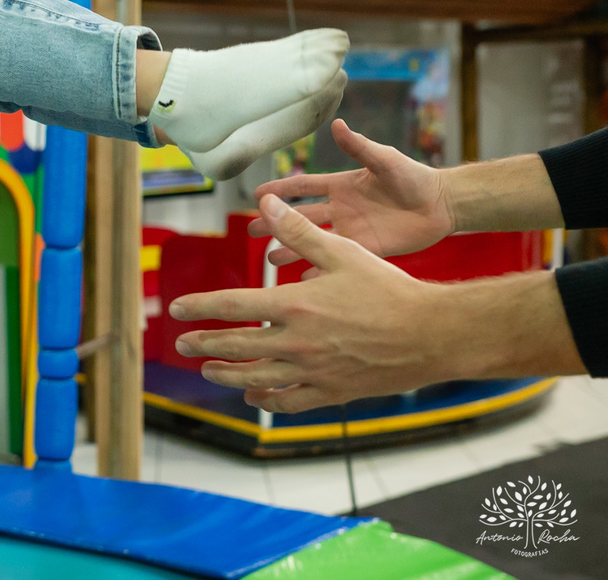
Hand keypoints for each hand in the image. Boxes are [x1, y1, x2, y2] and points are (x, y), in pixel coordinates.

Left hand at [173, 194, 454, 412]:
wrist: (431, 334)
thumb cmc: (388, 288)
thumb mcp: (342, 252)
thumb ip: (299, 231)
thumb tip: (265, 203)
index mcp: (294, 305)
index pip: (232, 305)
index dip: (200, 307)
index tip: (176, 310)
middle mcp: (297, 341)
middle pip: (236, 345)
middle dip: (204, 344)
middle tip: (182, 344)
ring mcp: (313, 371)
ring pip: (256, 378)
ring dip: (227, 374)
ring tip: (209, 370)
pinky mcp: (332, 392)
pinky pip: (289, 402)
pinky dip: (267, 402)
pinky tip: (254, 397)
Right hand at [249, 119, 453, 265]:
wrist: (441, 204)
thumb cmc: (414, 177)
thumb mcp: (385, 159)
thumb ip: (360, 146)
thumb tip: (337, 125)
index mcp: (342, 186)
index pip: (303, 187)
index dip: (280, 190)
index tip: (257, 195)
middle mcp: (341, 209)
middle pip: (300, 217)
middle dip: (275, 223)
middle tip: (251, 231)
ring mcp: (352, 231)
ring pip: (314, 241)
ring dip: (292, 250)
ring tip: (270, 261)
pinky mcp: (366, 250)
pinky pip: (337, 261)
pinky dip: (320, 270)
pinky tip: (303, 281)